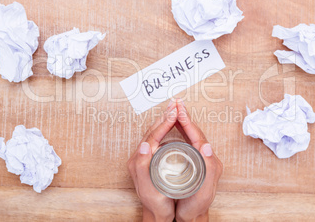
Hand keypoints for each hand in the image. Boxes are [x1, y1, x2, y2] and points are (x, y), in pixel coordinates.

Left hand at [127, 101, 177, 221]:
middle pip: (152, 131)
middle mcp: (140, 156)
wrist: (156, 212)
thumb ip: (142, 167)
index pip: (152, 136)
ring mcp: (145, 156)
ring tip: (174, 109)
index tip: (174, 112)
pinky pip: (158, 138)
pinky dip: (165, 128)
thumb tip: (142, 146)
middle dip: (164, 116)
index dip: (164, 123)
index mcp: (139, 160)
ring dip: (164, 120)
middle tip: (175, 103)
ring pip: (155, 133)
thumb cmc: (155, 202)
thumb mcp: (148, 188)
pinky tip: (172, 125)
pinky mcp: (151, 158)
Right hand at [175, 99, 222, 221]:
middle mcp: (206, 157)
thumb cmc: (196, 206)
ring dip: (182, 121)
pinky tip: (174, 127)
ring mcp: (199, 158)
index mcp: (209, 161)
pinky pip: (187, 141)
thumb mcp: (204, 190)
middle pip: (195, 132)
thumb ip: (209, 169)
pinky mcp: (193, 161)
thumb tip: (207, 146)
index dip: (188, 122)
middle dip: (185, 117)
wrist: (193, 216)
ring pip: (191, 135)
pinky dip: (180, 131)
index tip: (179, 110)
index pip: (198, 136)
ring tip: (175, 110)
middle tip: (176, 103)